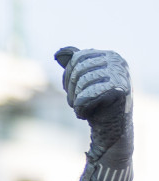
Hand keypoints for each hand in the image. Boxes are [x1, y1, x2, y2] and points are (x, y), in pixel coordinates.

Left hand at [57, 46, 133, 180]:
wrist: (110, 128)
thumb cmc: (95, 103)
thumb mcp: (82, 81)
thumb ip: (73, 64)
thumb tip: (59, 52)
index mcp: (109, 55)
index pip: (77, 59)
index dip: (69, 77)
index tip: (75, 89)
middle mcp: (117, 61)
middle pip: (78, 70)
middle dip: (72, 89)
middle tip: (80, 101)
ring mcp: (120, 75)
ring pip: (82, 83)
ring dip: (76, 100)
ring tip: (86, 107)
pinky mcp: (119, 91)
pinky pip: (87, 96)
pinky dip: (82, 108)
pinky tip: (89, 113)